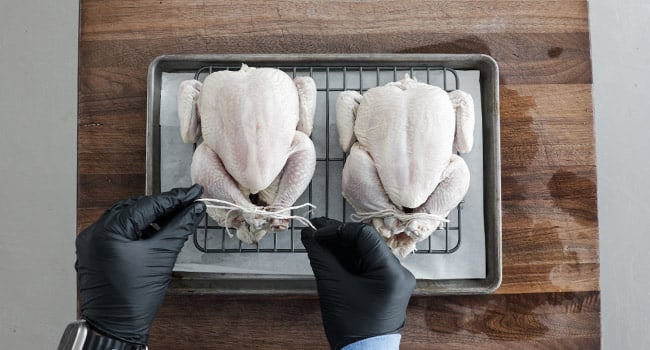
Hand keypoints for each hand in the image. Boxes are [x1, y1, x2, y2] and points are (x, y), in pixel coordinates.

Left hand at [75, 185, 205, 345]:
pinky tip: (155, 234)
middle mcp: (95, 232)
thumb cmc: (134, 297)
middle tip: (187, 205)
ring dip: (150, 218)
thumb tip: (194, 210)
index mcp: (108, 230)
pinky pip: (118, 232)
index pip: (148, 205)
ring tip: (173, 220)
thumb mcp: (162, 256)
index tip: (193, 193)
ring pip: (126, 219)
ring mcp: (91, 242)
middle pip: (135, 208)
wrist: (116, 327)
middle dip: (162, 206)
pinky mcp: (94, 253)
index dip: (174, 198)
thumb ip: (178, 227)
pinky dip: (137, 230)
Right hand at [301, 217, 415, 349]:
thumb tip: (308, 235)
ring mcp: (394, 279)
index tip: (316, 232)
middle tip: (313, 230)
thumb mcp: (333, 287)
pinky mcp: (386, 286)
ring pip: (365, 253)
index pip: (365, 235)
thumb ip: (321, 256)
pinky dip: (348, 260)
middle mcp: (398, 272)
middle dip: (337, 236)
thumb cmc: (350, 326)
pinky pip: (366, 266)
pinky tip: (328, 253)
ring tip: (316, 240)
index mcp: (391, 271)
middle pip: (365, 243)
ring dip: (341, 247)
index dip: (338, 229)